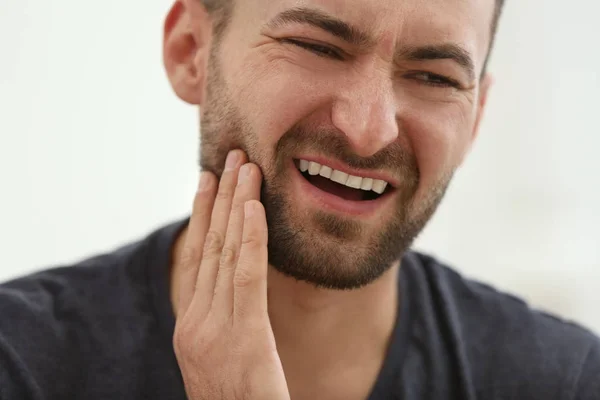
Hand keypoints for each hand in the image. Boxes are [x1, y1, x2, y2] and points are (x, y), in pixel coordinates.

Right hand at [173, 150, 289, 399]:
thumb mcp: (222, 361)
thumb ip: (223, 324)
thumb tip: (233, 289)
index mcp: (189, 328)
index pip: (196, 259)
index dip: (202, 216)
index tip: (207, 181)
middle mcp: (196, 323)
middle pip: (208, 247)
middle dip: (220, 198)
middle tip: (229, 158)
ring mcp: (215, 331)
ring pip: (226, 253)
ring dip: (236, 205)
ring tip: (244, 167)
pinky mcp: (244, 339)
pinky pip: (247, 277)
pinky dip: (251, 238)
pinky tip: (255, 207)